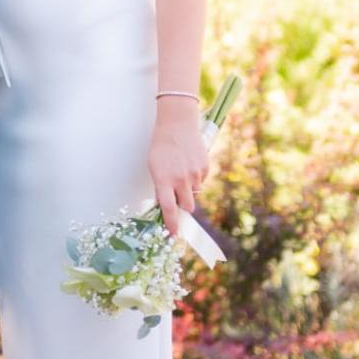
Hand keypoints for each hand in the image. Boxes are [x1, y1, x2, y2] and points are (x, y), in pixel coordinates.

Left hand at [149, 103, 210, 239]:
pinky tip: (189, 164)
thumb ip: (159, 187)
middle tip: (178, 197)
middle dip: (183, 206)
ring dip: (190, 189)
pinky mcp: (205, 167)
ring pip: (195, 193)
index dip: (171, 224)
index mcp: (164, 180)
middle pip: (187, 206)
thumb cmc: (161, 145)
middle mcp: (181, 180)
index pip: (168, 209)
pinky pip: (202, 180)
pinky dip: (196, 177)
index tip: (174, 234)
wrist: (177, 124)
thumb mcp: (154, 167)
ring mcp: (195, 174)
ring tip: (182, 171)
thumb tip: (162, 205)